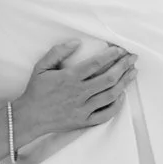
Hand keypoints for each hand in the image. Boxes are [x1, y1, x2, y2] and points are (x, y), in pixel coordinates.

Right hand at [11, 40, 136, 149]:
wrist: (29, 117)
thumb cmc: (36, 91)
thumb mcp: (41, 67)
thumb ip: (57, 52)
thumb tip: (76, 42)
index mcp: (69, 78)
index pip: (96, 63)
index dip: (111, 55)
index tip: (120, 49)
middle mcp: (79, 93)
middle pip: (108, 78)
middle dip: (124, 66)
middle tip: (133, 58)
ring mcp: (83, 109)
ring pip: (110, 95)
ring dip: (124, 82)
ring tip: (133, 72)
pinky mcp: (84, 121)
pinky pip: (105, 114)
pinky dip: (116, 105)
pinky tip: (122, 96)